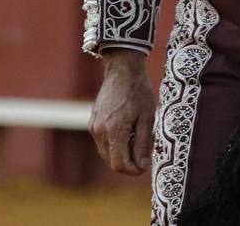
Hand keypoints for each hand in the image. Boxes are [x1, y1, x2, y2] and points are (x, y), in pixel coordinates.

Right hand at [89, 49, 155, 175]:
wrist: (122, 69)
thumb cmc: (138, 91)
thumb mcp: (147, 118)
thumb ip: (143, 144)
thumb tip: (142, 166)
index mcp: (114, 130)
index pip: (120, 165)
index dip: (134, 170)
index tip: (146, 164)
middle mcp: (99, 131)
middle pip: (112, 162)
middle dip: (128, 163)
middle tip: (144, 151)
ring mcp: (93, 127)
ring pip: (107, 154)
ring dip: (121, 154)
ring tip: (136, 137)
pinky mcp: (92, 123)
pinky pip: (103, 143)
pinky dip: (115, 144)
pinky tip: (127, 131)